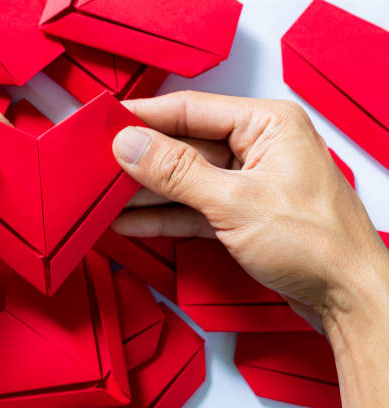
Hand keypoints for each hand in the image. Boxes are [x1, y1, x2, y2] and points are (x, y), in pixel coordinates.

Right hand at [112, 91, 388, 406]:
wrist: (347, 299)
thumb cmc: (319, 244)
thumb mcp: (235, 202)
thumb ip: (177, 172)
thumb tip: (132, 145)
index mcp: (267, 124)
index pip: (192, 110)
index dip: (146, 116)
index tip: (109, 122)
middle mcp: (258, 147)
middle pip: (185, 145)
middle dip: (142, 159)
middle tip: (101, 164)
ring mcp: (248, 182)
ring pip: (184, 179)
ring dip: (147, 191)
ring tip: (107, 194)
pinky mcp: (240, 213)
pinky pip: (192, 207)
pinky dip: (164, 215)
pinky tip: (132, 219)